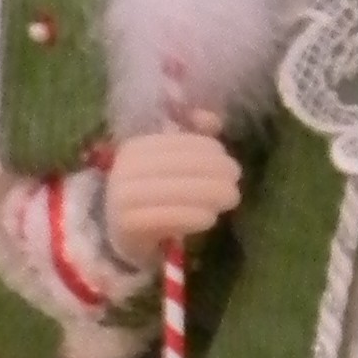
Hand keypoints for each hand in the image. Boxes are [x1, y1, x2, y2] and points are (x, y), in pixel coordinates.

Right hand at [102, 121, 241, 267]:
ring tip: (230, 200)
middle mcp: (124, 168)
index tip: (230, 164)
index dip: (209, 151)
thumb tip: (213, 120)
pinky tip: (211, 219)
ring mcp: (122, 197)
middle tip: (235, 183)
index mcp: (135, 147)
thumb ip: (191, 139)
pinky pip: (167, 217)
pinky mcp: (127, 224)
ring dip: (209, 194)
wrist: (121, 236)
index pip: (178, 143)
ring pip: (175, 190)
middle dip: (214, 172)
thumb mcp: (167, 165)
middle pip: (178, 166)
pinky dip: (193, 217)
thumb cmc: (151, 196)